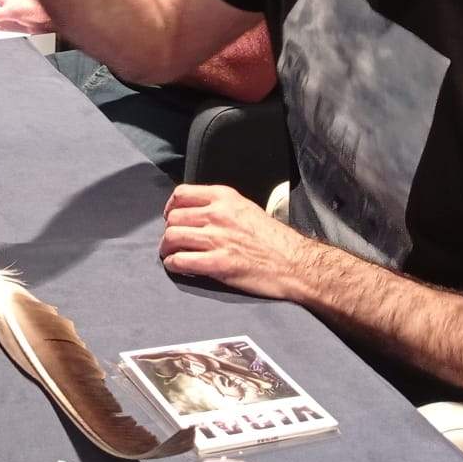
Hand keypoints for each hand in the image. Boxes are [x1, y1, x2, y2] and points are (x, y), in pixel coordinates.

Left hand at [158, 183, 313, 300]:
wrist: (296, 263)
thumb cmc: (274, 240)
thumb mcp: (246, 209)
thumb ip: (221, 207)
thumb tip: (196, 213)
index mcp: (224, 198)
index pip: (181, 194)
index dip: (170, 207)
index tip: (170, 218)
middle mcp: (218, 214)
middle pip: (173, 218)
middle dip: (168, 231)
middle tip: (172, 242)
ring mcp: (218, 238)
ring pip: (172, 237)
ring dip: (166, 248)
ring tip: (170, 254)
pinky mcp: (219, 263)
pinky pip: (181, 261)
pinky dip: (174, 265)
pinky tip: (177, 267)